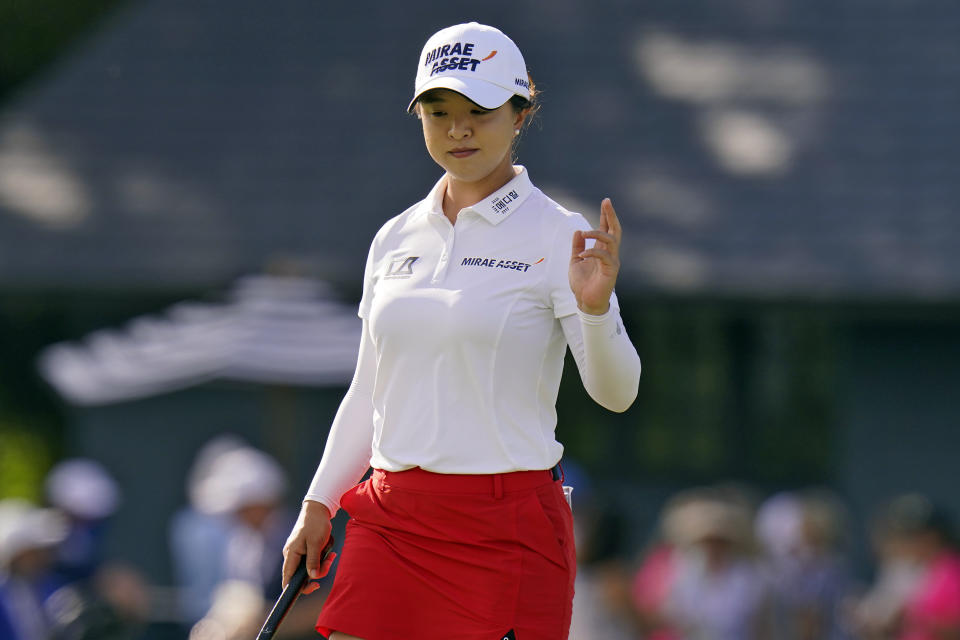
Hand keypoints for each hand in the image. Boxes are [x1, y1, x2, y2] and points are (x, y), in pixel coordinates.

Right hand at [282, 500, 334, 594]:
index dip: (297, 589)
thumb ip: (313, 560)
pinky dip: (321, 558)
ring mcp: (298, 552)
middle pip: (302, 575)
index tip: (315, 586)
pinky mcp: (304, 550)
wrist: (318, 509)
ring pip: (309, 568)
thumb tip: (312, 577)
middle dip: (318, 572)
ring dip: (322, 564)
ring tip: (331, 554)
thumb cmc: (316, 523)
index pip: (287, 579)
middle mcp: (291, 555)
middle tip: (329, 562)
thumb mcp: (316, 542)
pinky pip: (312, 560)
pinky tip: (328, 551)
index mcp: (291, 554)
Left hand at [569, 198, 621, 314]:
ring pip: (611, 240)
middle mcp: (609, 253)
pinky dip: (592, 252)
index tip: (605, 201)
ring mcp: (612, 261)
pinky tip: (582, 255)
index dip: (606, 216)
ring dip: (598, 233)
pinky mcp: (611, 270)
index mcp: (601, 250)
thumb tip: (578, 231)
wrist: (585, 302)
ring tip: (585, 232)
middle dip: (611, 215)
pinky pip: (604, 256)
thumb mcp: (575, 261)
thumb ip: (577, 246)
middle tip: (606, 202)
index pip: (606, 229)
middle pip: (614, 230)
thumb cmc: (582, 283)